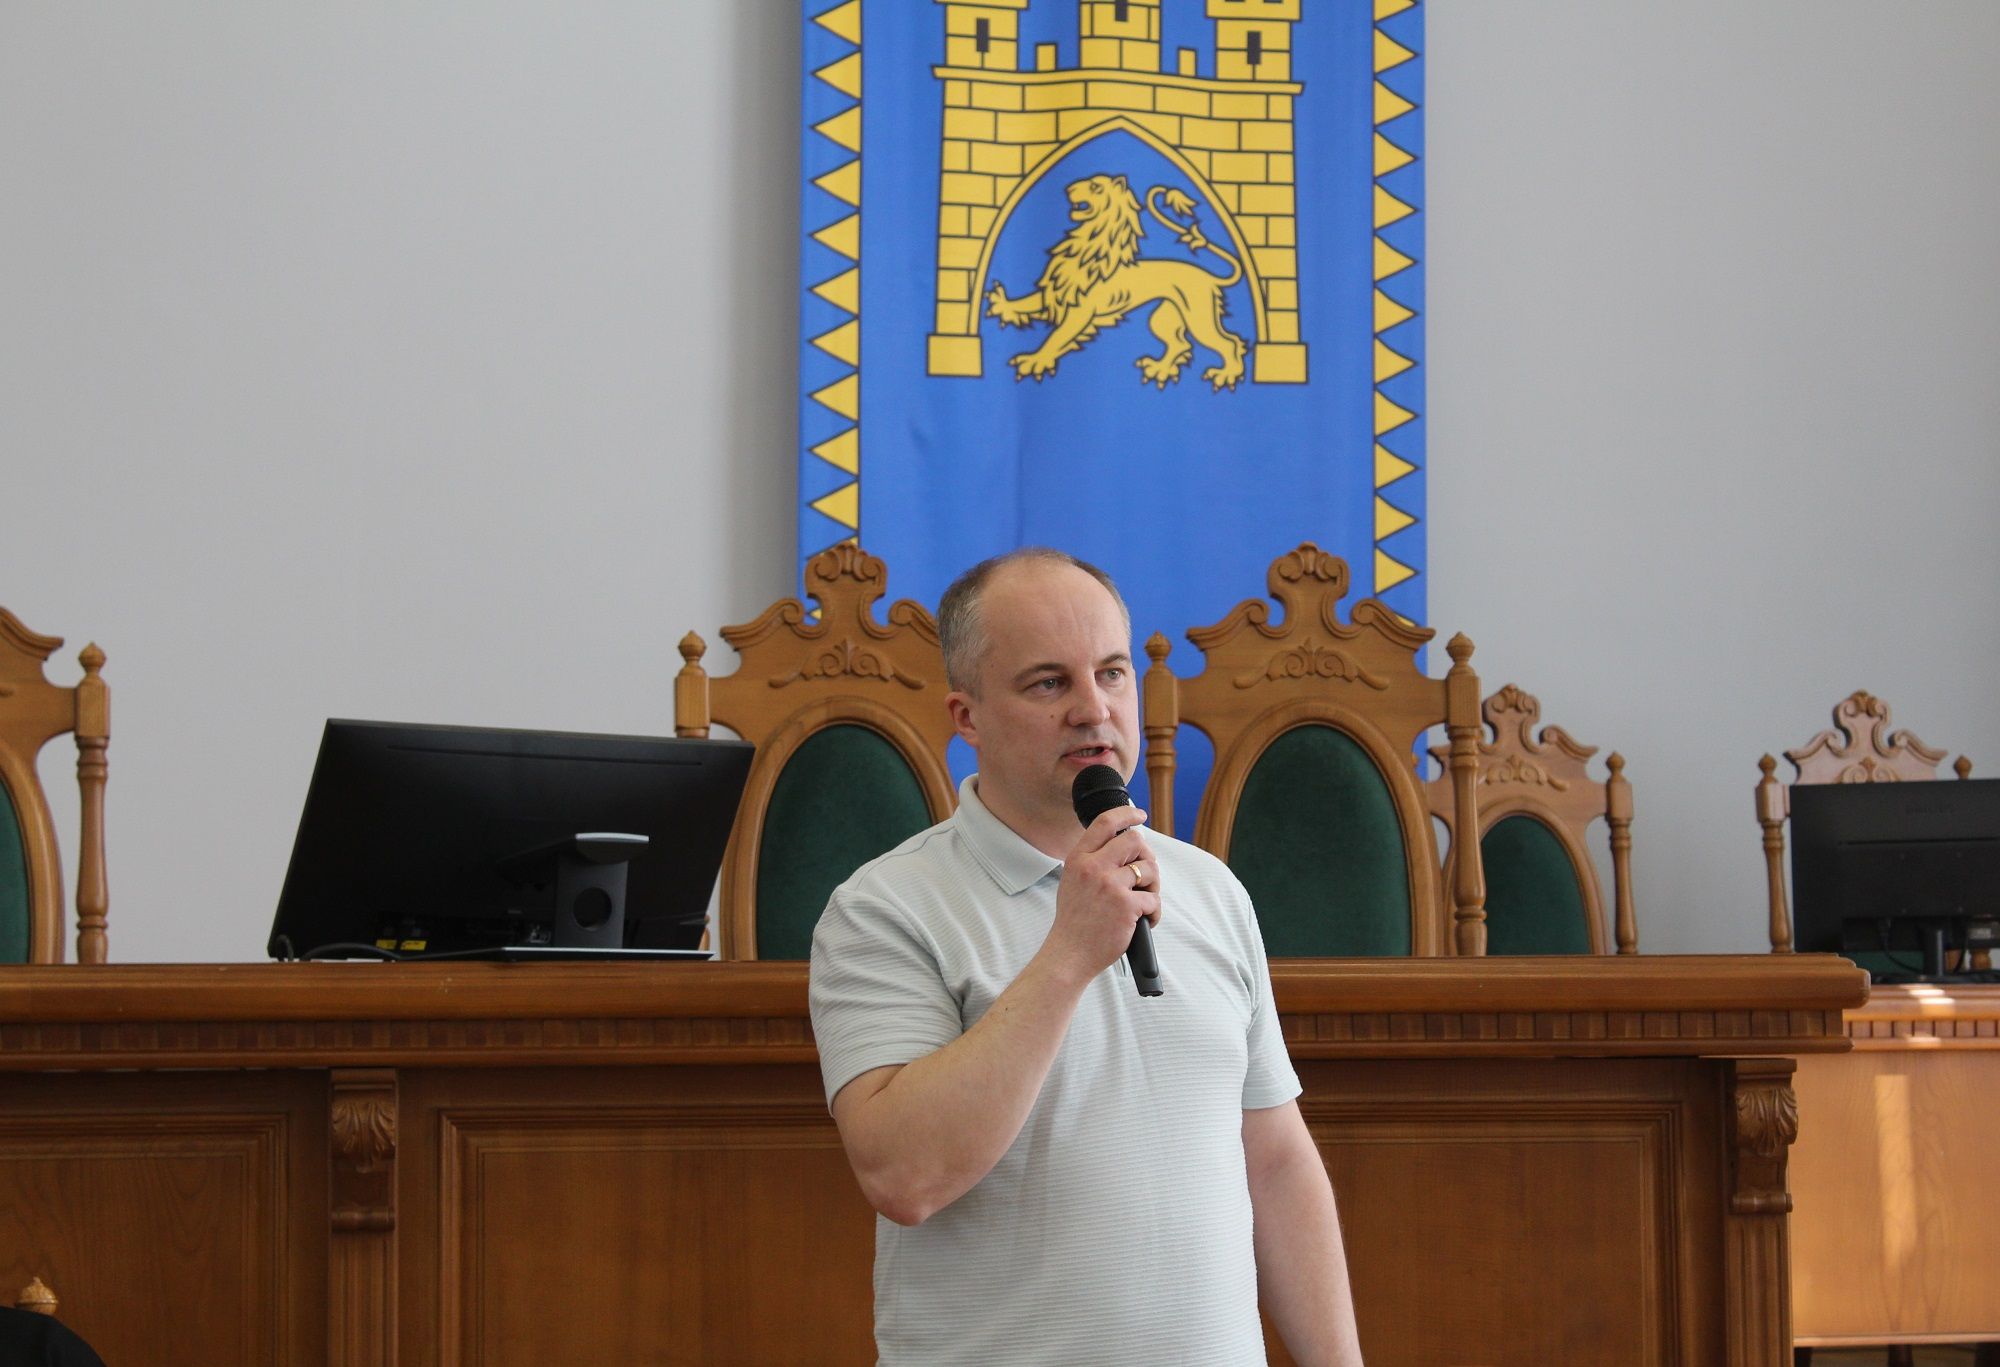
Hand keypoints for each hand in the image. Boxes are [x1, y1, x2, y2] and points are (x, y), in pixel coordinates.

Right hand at [1041, 807, 1160, 985]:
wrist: (1069, 953)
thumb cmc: (1074, 922)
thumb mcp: (1073, 881)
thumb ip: (1093, 862)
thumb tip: (1126, 848)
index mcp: (1078, 859)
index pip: (1105, 822)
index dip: (1126, 814)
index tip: (1139, 814)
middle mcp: (1093, 867)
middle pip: (1135, 840)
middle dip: (1146, 856)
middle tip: (1145, 875)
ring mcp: (1110, 885)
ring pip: (1149, 868)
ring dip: (1153, 886)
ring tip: (1144, 902)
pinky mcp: (1126, 905)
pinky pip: (1154, 899)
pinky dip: (1154, 912)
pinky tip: (1144, 921)